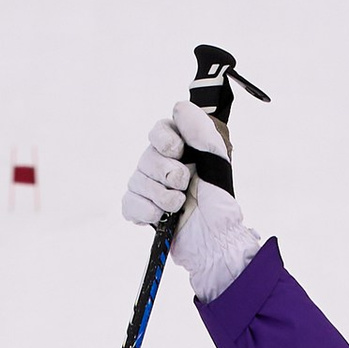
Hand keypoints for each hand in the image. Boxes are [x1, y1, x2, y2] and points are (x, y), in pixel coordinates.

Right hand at [121, 98, 259, 300]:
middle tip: (185, 185)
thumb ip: (201, 130)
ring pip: (137, 181)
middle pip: (146, 157)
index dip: (165, 140)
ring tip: (179, 205)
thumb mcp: (217, 160)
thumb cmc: (219, 201)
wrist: (216, 240)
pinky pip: (129, 204)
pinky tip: (160, 216)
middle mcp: (160, 165)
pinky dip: (144, 211)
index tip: (179, 151)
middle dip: (168, 173)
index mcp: (179, 149)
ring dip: (161, 195)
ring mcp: (148, 188)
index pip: (158, 131)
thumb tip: (179, 107)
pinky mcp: (142, 211)